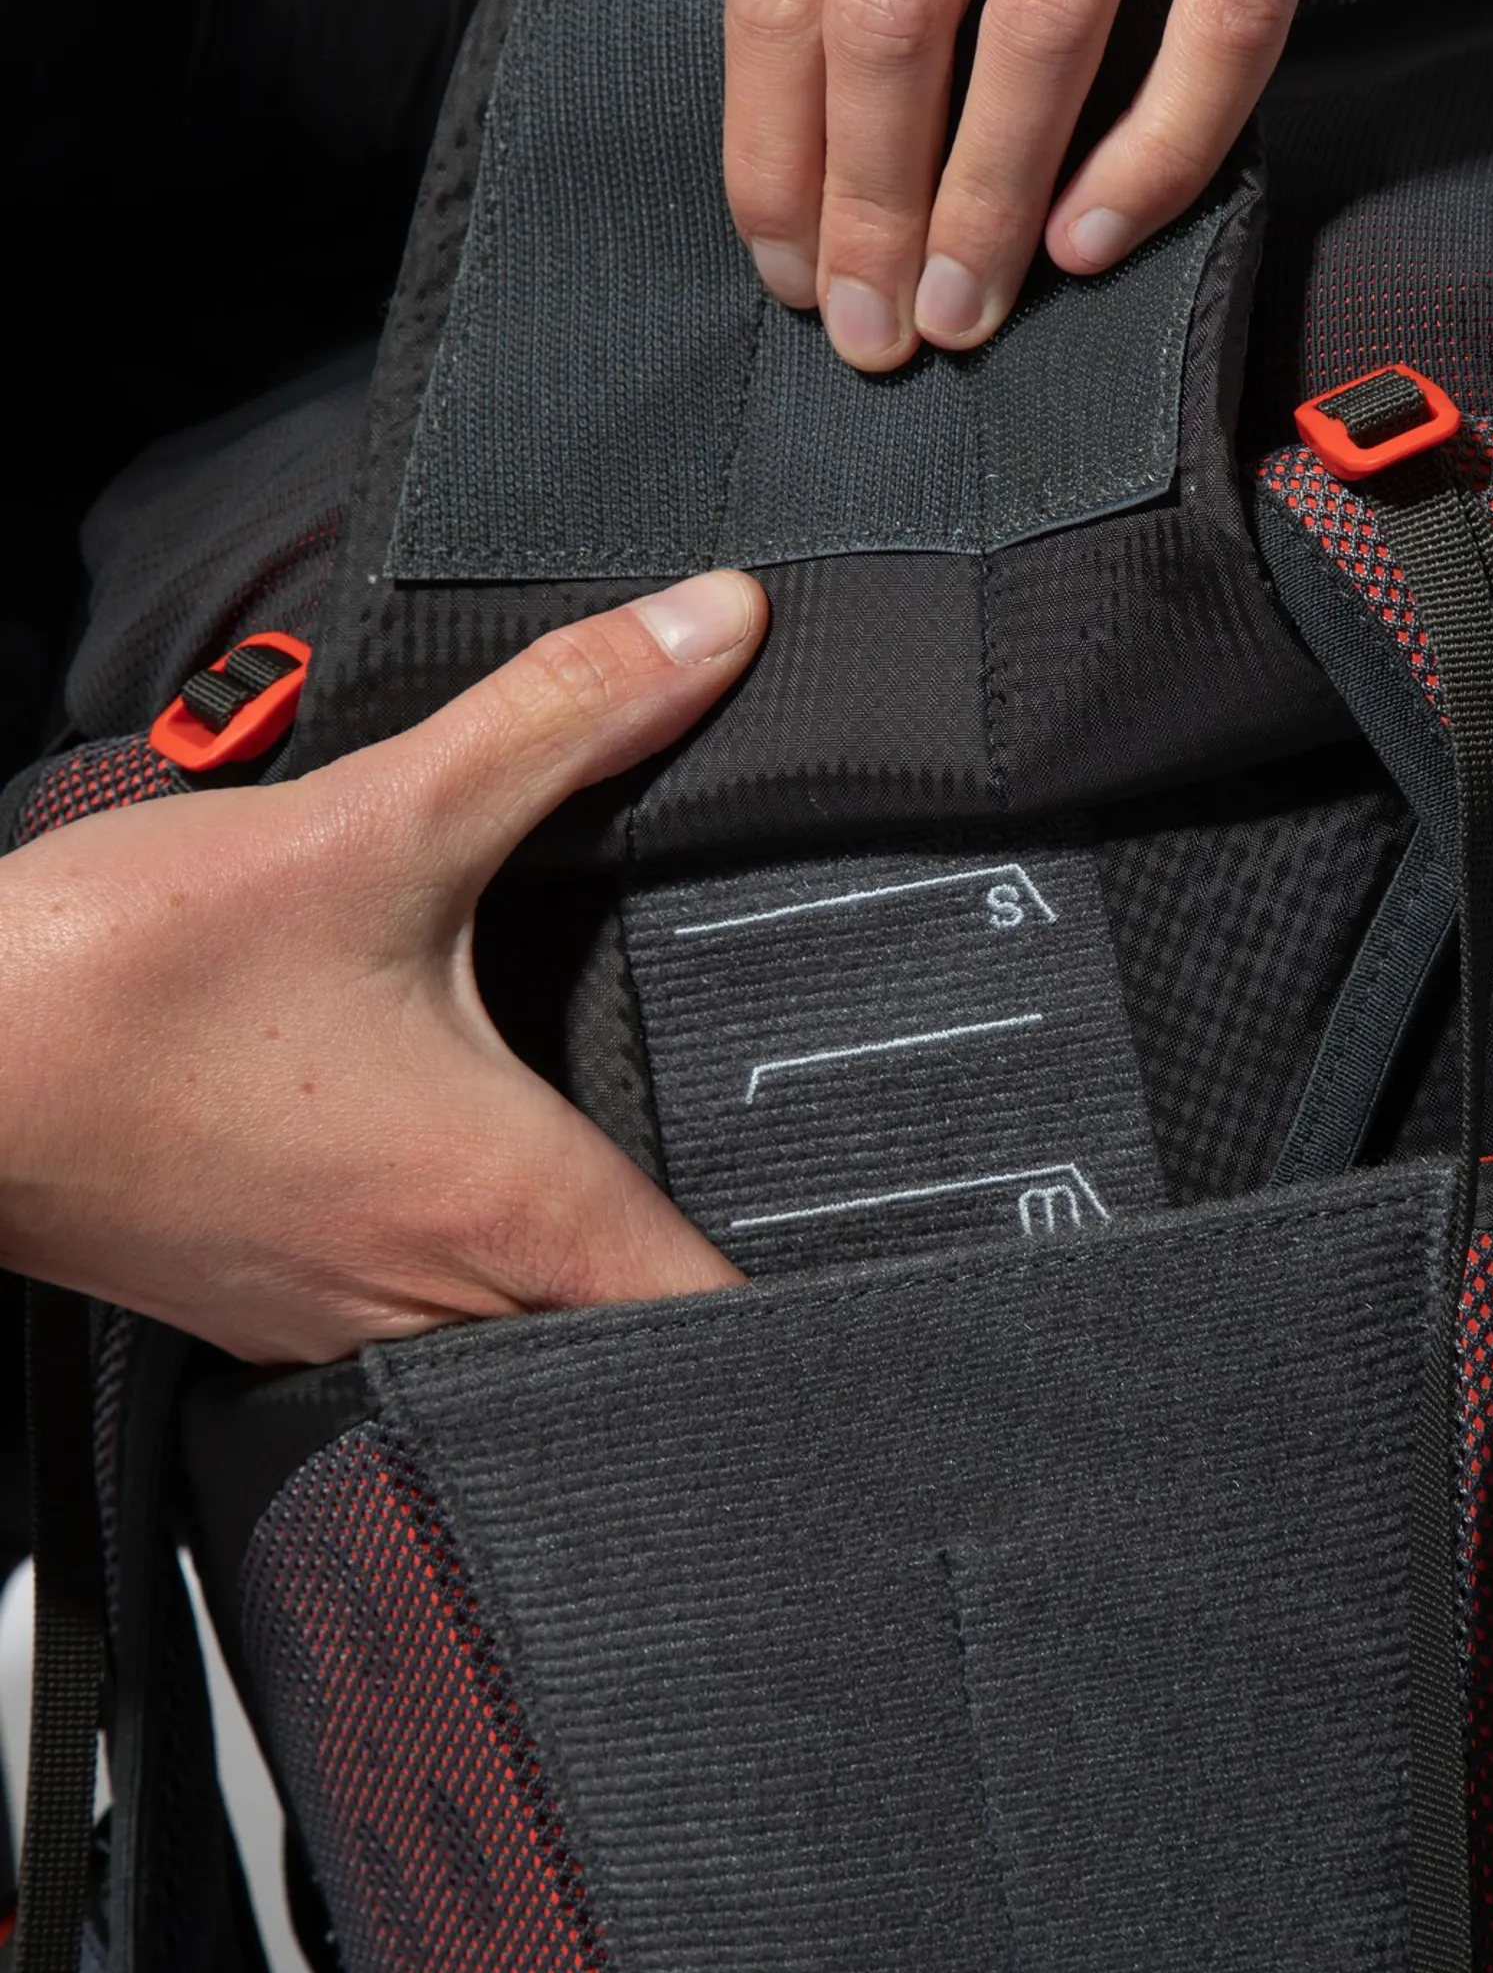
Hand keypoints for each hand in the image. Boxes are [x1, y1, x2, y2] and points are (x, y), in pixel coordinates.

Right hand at [0, 573, 766, 1366]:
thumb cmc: (123, 982)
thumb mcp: (376, 824)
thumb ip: (561, 720)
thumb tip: (714, 629)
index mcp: (503, 1202)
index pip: (709, 1314)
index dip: (814, 1311)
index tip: (888, 1280)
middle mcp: (432, 1293)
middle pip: (626, 1343)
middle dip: (699, 1285)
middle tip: (781, 1221)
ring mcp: (336, 1315)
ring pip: (514, 1341)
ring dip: (572, 1287)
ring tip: (631, 1196)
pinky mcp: (255, 1301)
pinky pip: (401, 1321)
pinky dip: (452, 1274)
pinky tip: (440, 1187)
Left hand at [725, 0, 1492, 369]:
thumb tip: (844, 74)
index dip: (773, 141)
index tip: (784, 260)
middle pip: (891, 9)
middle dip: (867, 204)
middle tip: (874, 328)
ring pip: (1041, 22)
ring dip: (991, 200)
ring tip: (967, 311)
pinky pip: (1225, 4)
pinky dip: (1154, 143)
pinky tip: (1101, 230)